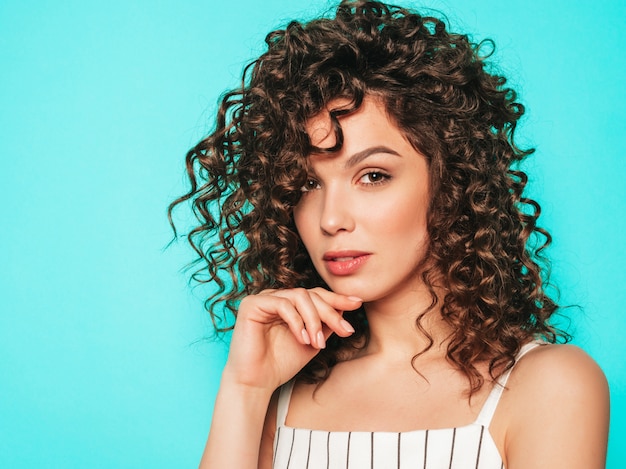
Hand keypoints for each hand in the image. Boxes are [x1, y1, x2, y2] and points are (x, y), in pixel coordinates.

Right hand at [222, 287, 361, 391]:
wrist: (257, 383)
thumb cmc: (281, 364)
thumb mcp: (313, 341)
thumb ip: (326, 324)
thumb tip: (346, 307)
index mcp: (289, 303)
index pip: (316, 294)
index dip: (337, 299)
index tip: (357, 304)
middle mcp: (276, 297)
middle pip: (311, 294)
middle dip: (330, 312)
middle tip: (344, 331)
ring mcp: (263, 298)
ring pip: (299, 296)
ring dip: (314, 320)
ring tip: (318, 343)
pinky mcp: (251, 304)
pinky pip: (282, 304)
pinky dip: (297, 321)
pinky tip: (303, 339)